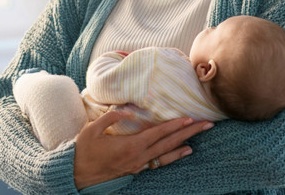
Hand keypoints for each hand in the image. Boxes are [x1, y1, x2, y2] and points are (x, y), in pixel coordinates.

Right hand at [73, 110, 213, 188]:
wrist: (77, 175)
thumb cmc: (84, 151)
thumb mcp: (91, 130)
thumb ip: (109, 117)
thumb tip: (125, 109)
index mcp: (130, 146)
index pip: (158, 134)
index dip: (174, 126)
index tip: (189, 119)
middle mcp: (139, 157)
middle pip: (169, 144)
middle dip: (189, 134)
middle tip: (207, 125)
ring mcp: (139, 165)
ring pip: (167, 154)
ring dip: (184, 145)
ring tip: (199, 139)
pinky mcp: (137, 169)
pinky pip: (160, 162)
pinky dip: (173, 156)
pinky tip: (183, 152)